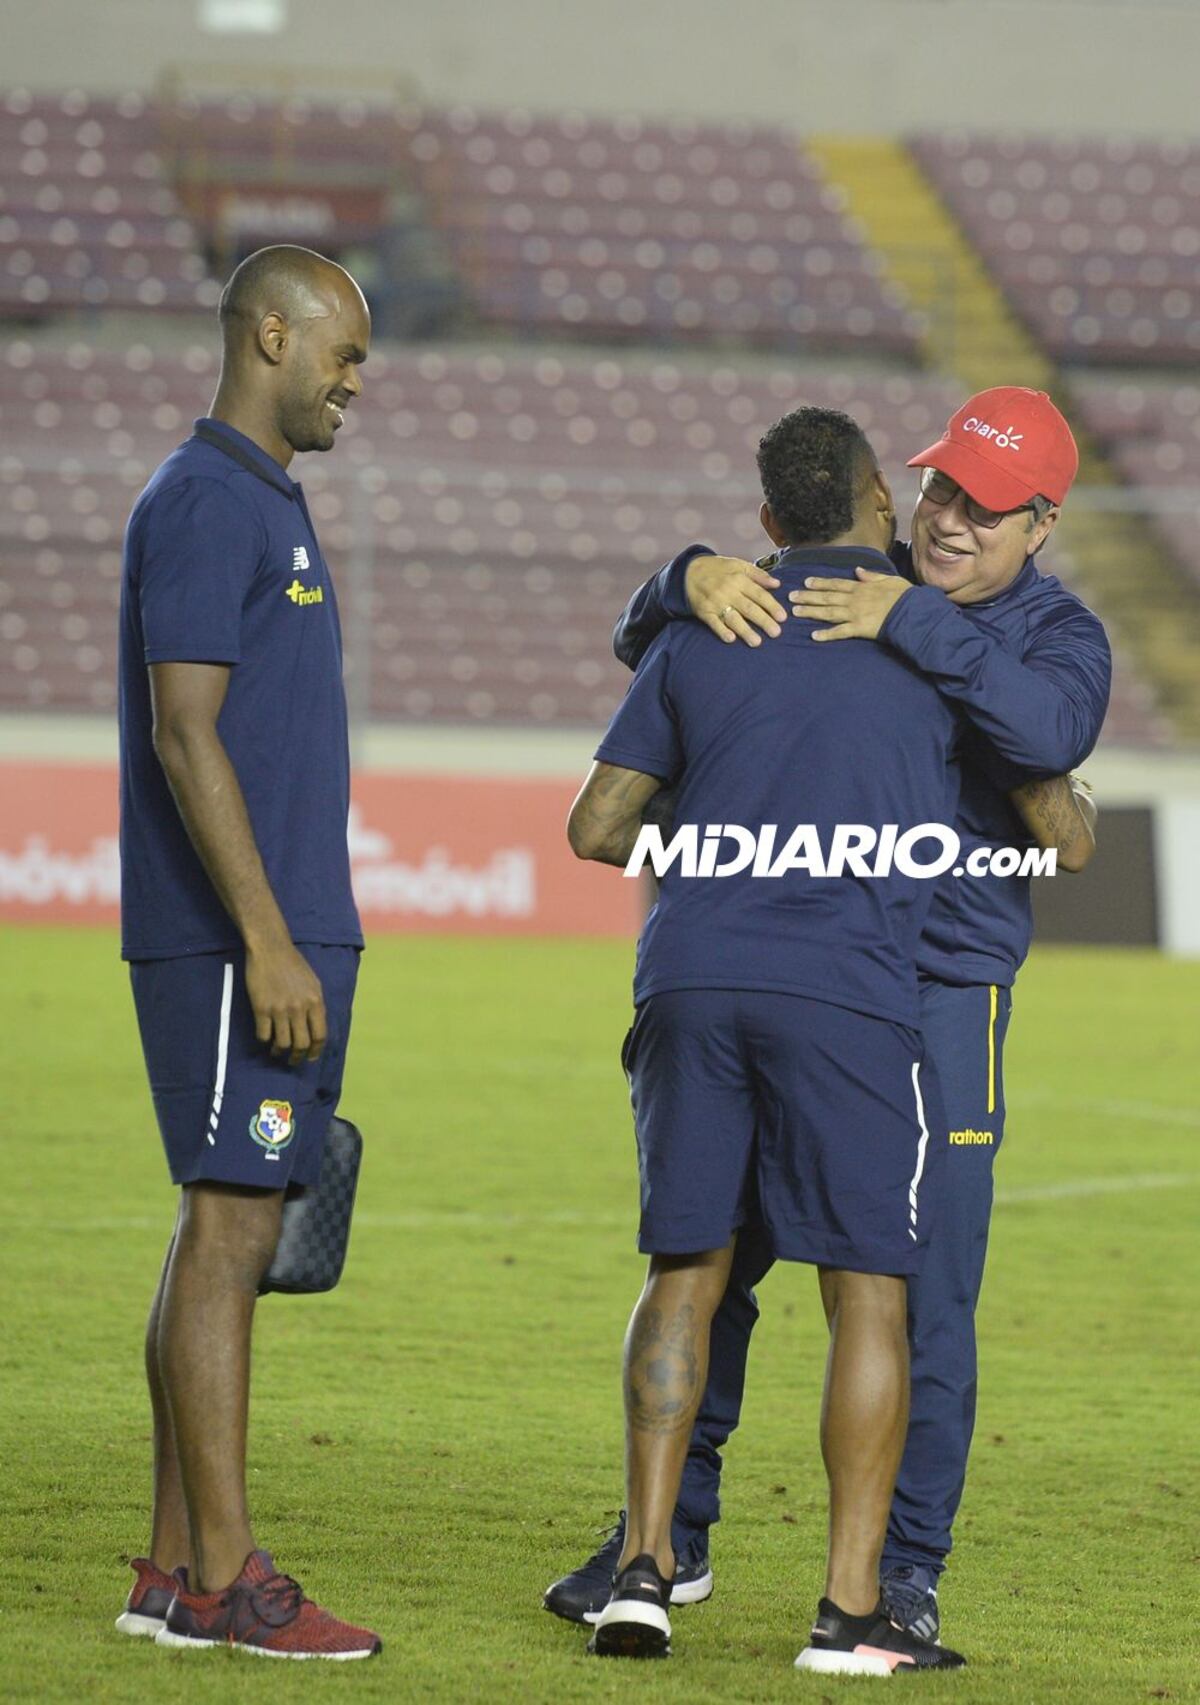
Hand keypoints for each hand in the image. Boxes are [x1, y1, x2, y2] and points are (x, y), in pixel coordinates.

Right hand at [244, 940, 327, 1063]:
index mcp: (315, 1002)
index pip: (320, 1036)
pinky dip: (264, 1040)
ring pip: (282, 1043)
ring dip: (279, 1051)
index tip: (311, 1058)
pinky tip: (264, 1038)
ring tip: (276, 1051)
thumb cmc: (293, 964)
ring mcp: (280, 1009)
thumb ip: (315, 1005)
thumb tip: (315, 1027)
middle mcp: (299, 1008)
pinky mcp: (261, 1008)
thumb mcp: (313, 983)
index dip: (316, 1051)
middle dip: (297, 1057)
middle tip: (292, 1060)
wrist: (270, 949)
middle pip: (301, 1044)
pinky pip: (263, 1035)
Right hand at [685, 554, 786, 646]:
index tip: (783, 617)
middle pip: (749, 608)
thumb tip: (777, 584)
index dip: (772, 606)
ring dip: (745, 631)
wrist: (689, 572)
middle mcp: (728, 591)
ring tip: (757, 642)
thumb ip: (758, 574)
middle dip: (763, 621)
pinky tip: (731, 639)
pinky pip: (713, 623)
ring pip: (733, 618)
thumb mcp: (738, 565)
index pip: (759, 594)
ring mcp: (716, 603)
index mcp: (739, 579)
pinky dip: (721, 631)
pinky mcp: (704, 612)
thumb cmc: (718, 569)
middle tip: (776, 633)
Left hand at [787, 567, 910, 641]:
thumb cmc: (904, 596)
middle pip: (827, 597)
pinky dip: (827, 634)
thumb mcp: (889, 579)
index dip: (820, 583)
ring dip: (811, 612)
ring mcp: (855, 614)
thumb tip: (857, 570)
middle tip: (790, 597)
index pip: (836, 584)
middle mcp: (854, 599)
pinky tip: (814, 636)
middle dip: (808, 596)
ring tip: (795, 612)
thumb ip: (871, 576)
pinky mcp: (859, 629)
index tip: (806, 582)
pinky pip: (840, 632)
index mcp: (861, 587)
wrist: (913, 612)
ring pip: (829, 612)